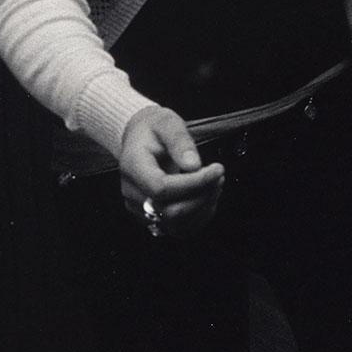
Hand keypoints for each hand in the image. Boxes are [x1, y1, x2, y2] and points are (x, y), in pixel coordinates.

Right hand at [117, 104, 224, 237]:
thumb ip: (179, 141)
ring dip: (203, 207)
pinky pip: (178, 228)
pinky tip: (208, 197)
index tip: (216, 169)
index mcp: (132, 167)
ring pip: (176, 224)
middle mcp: (132, 193)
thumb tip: (193, 165)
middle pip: (169, 211)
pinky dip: (199, 216)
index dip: (193, 184)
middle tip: (219, 175)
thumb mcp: (167, 122)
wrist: (139, 139)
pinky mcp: (151, 218)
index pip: (161, 188)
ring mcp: (140, 209)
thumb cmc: (153, 129)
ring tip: (216, 183)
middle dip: (202, 196)